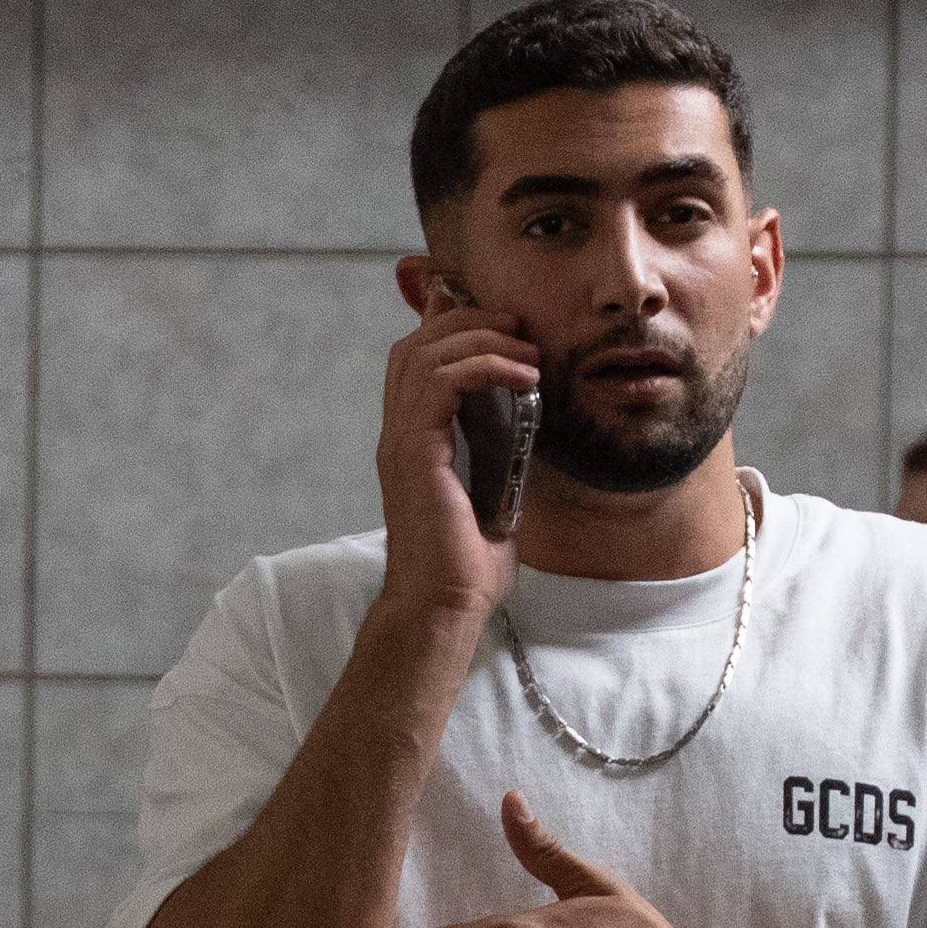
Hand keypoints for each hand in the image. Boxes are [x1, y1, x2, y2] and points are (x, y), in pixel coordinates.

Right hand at [368, 286, 547, 635]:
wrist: (446, 605)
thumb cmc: (468, 563)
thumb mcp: (493, 490)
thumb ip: (499, 452)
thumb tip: (527, 425)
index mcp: (413, 439)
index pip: (417, 359)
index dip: (455, 328)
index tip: (509, 330)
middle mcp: (399, 433)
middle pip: (416, 343)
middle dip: (470, 322)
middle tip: (519, 329)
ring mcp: (400, 441)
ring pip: (424, 353)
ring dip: (482, 340)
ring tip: (527, 352)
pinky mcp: (414, 452)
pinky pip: (439, 382)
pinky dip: (484, 366)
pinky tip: (524, 378)